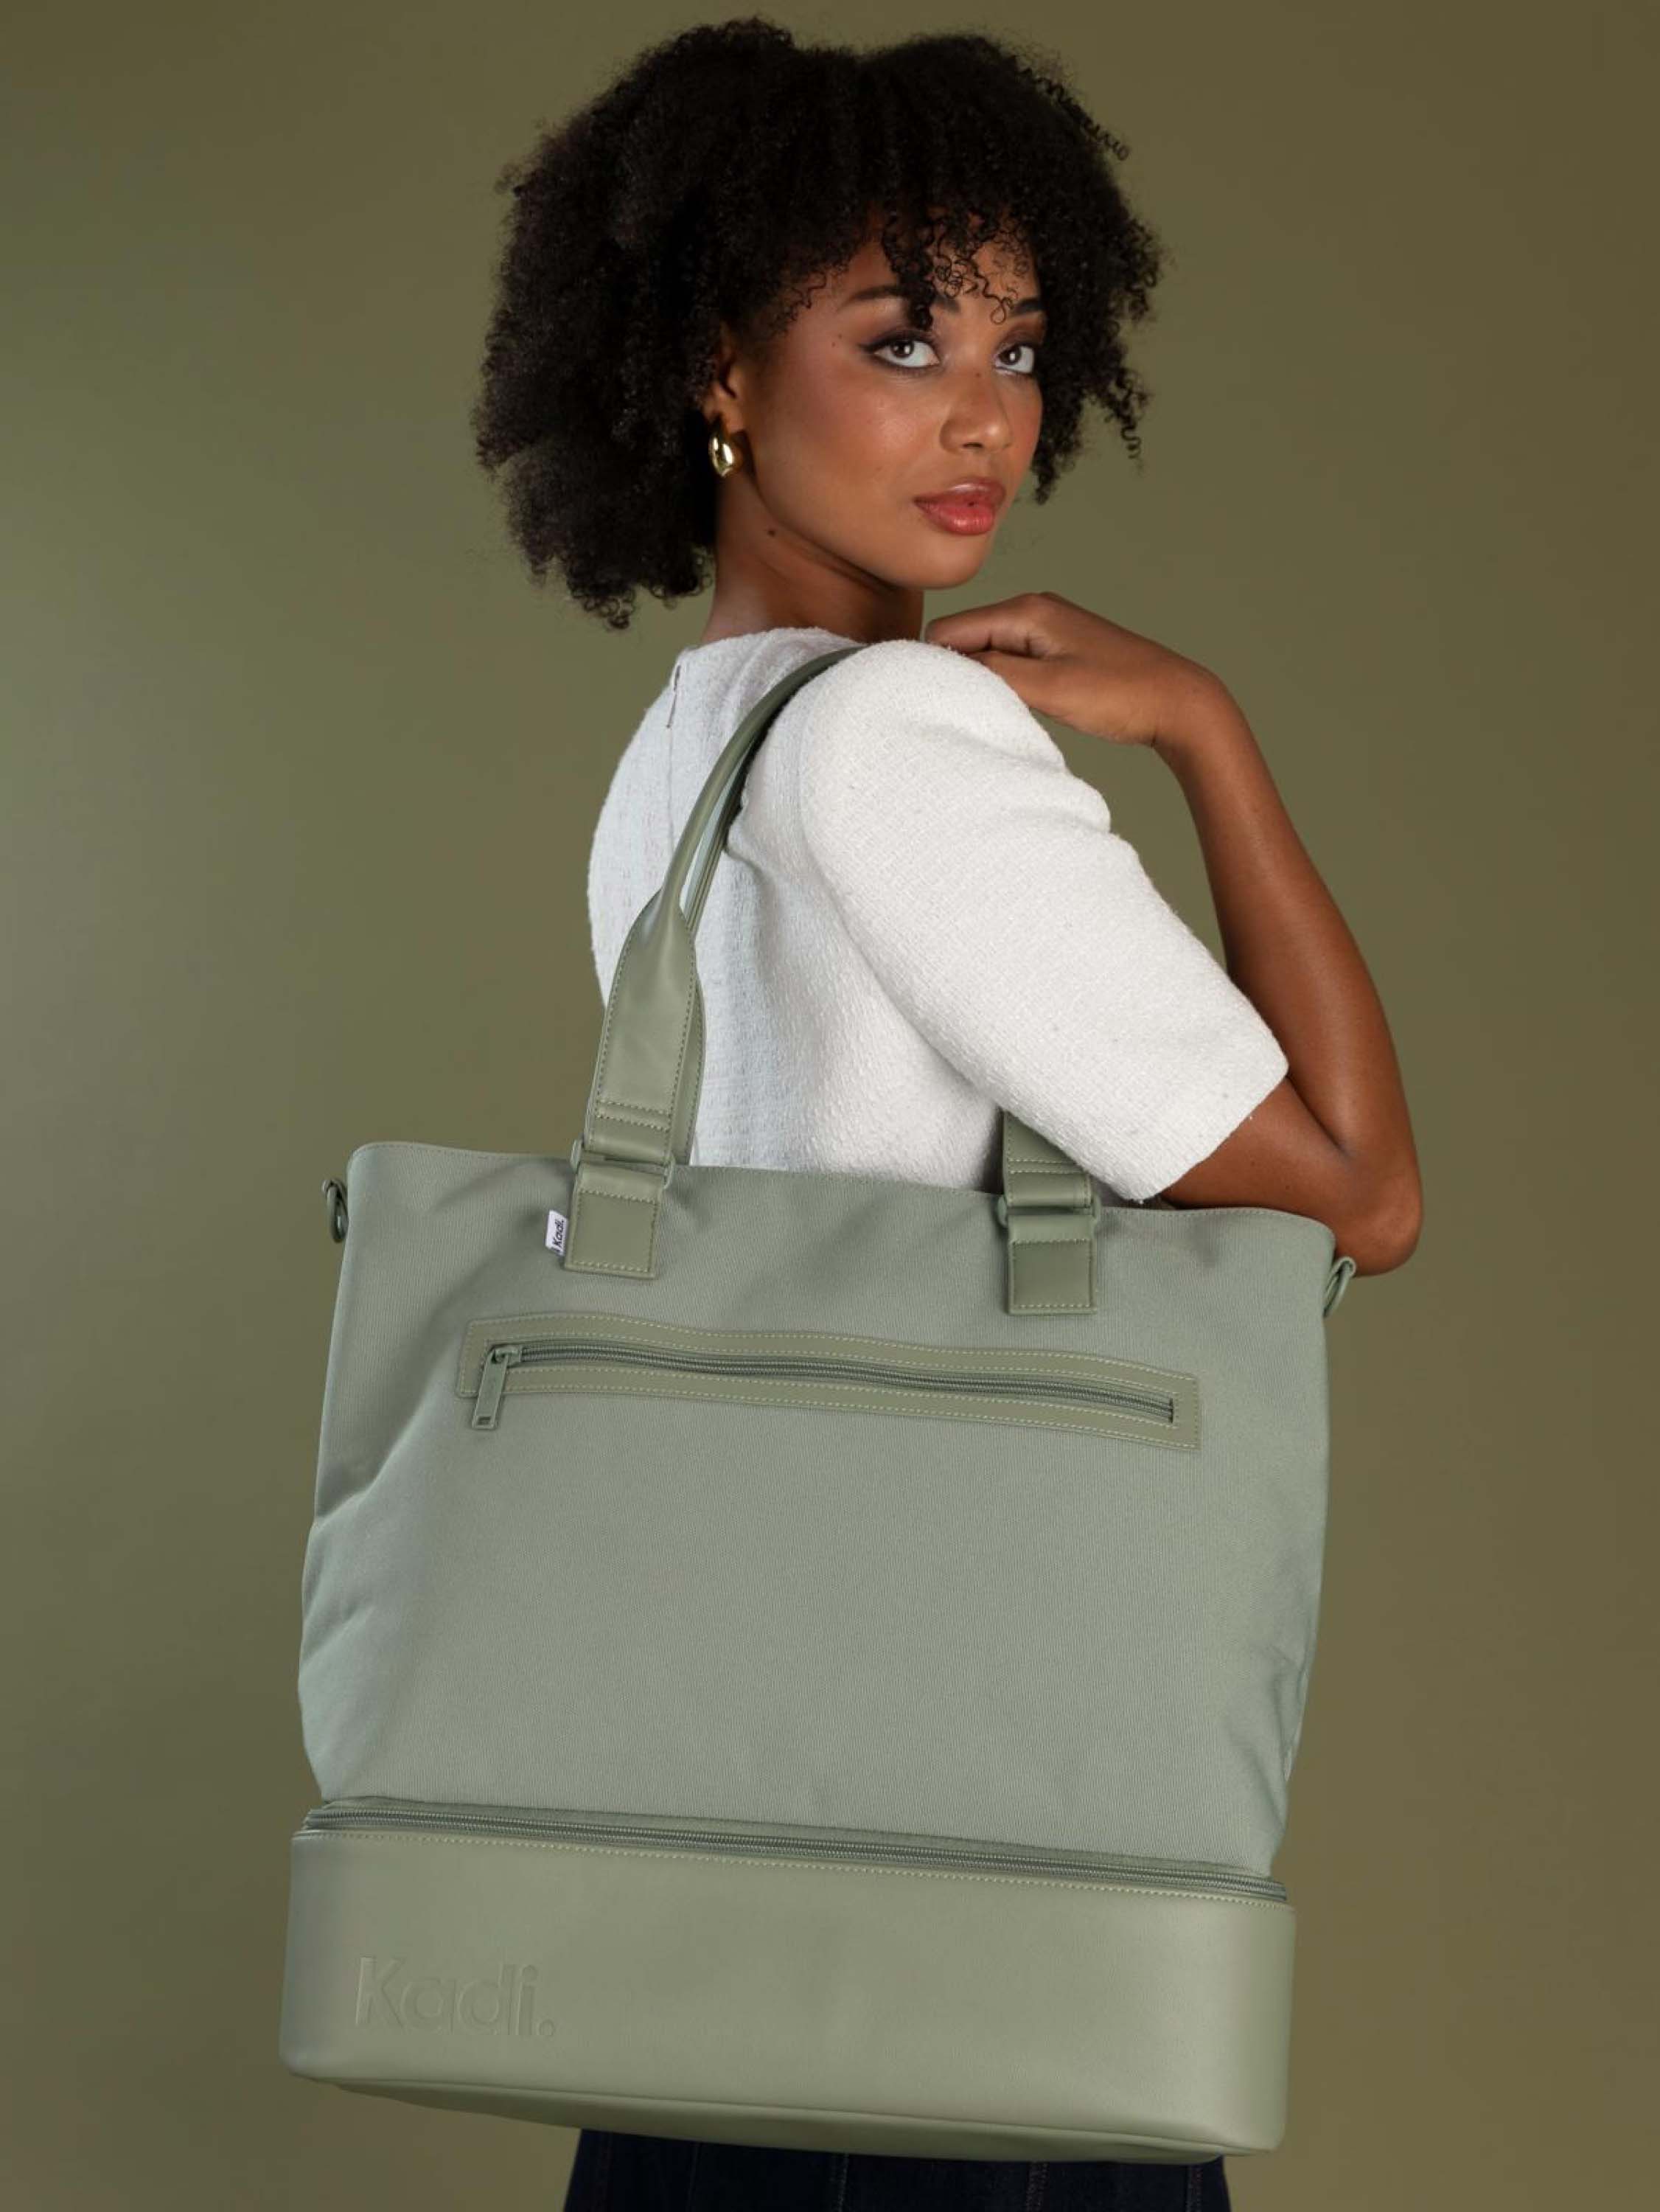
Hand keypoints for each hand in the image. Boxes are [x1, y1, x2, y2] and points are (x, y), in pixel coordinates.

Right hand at [922, 590, 1222, 749]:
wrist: (1178, 702)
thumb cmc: (1121, 695)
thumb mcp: (1049, 688)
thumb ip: (993, 673)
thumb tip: (945, 665)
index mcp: (1026, 610)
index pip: (950, 629)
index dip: (934, 665)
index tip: (934, 702)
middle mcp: (1034, 609)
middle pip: (966, 637)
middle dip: (957, 672)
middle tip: (965, 712)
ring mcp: (1049, 628)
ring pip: (988, 651)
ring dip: (982, 681)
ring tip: (994, 712)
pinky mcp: (1060, 649)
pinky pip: (1012, 661)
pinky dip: (1005, 683)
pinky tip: (1017, 707)